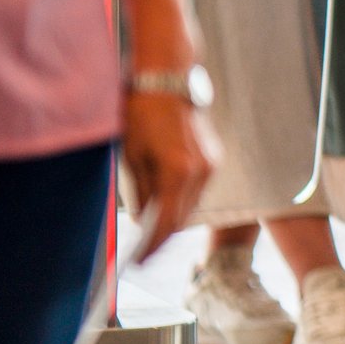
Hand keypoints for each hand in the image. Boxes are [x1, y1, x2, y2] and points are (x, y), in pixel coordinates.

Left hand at [118, 91, 219, 262]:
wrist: (168, 80)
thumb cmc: (142, 114)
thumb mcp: (132, 155)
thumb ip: (142, 190)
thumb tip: (144, 219)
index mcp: (177, 172)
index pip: (166, 222)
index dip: (152, 246)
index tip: (138, 262)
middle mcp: (200, 172)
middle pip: (182, 218)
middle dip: (162, 237)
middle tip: (142, 254)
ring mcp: (210, 165)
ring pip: (191, 205)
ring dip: (172, 219)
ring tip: (150, 233)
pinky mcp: (212, 158)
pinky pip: (196, 189)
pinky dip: (181, 201)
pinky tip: (164, 205)